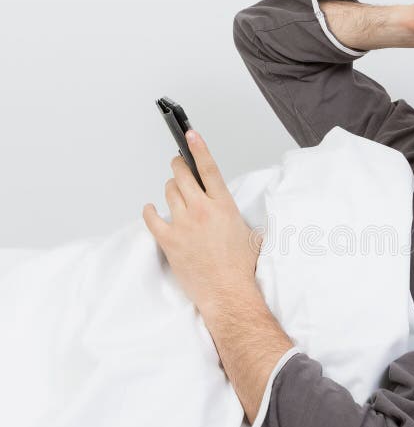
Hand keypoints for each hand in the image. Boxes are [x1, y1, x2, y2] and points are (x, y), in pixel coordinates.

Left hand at [142, 130, 262, 316]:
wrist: (228, 292)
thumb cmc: (241, 267)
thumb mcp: (251, 233)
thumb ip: (238, 216)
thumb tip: (235, 212)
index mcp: (224, 205)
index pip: (208, 169)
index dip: (198, 148)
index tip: (190, 134)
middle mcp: (202, 210)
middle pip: (181, 175)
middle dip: (179, 167)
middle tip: (179, 166)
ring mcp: (183, 224)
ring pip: (168, 192)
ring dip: (171, 189)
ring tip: (176, 194)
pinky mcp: (169, 239)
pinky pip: (151, 217)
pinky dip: (150, 210)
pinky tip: (152, 210)